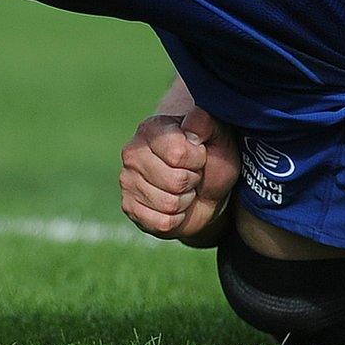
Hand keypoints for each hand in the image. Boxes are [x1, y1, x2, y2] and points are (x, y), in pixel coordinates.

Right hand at [118, 108, 236, 242]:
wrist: (205, 188)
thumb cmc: (211, 159)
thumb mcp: (217, 136)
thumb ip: (205, 122)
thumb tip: (190, 122)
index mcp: (152, 128)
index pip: (178, 153)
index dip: (198, 160)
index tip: (199, 155)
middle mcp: (133, 152)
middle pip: (175, 181)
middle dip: (192, 181)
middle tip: (191, 174)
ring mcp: (127, 180)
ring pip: (169, 204)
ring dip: (185, 201)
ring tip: (183, 189)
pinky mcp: (128, 206)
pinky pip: (161, 222)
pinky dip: (176, 219)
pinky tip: (175, 206)